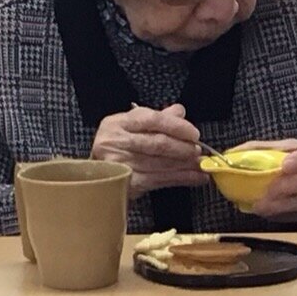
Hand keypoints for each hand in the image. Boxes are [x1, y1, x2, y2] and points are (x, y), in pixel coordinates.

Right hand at [91, 104, 207, 196]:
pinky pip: (158, 180)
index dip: (176, 126)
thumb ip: (157, 118)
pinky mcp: (125, 183)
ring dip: (185, 166)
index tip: (193, 134)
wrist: (95, 174)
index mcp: (118, 123)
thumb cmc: (117, 147)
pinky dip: (180, 179)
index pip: (151, 120)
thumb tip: (179, 112)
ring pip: (160, 164)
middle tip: (197, 151)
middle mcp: (115, 142)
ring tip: (201, 165)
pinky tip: (194, 178)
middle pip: (156, 144)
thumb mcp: (132, 126)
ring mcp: (119, 164)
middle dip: (182, 148)